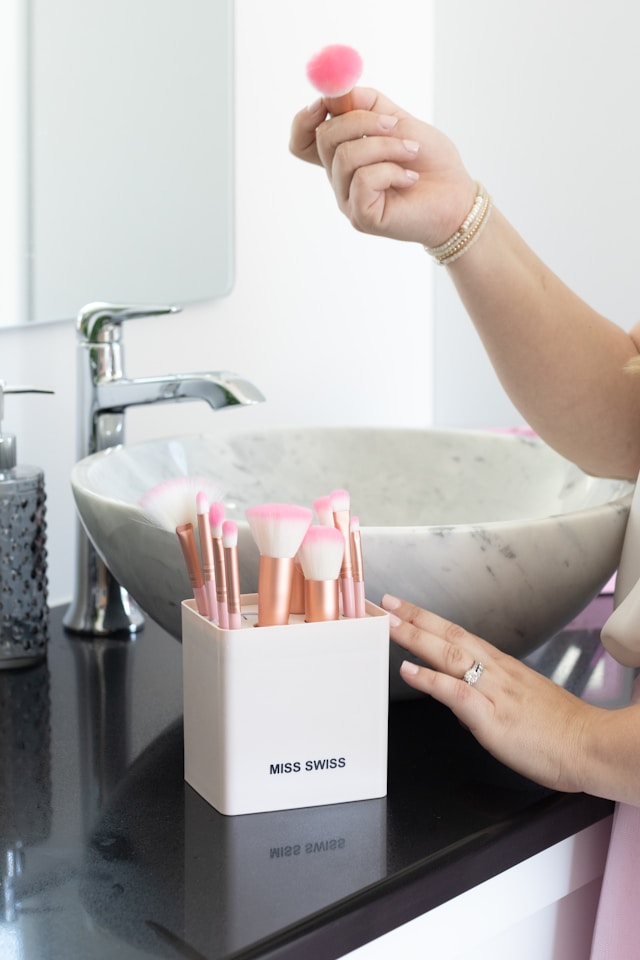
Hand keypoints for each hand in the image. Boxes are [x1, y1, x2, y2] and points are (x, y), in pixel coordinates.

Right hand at [289, 87, 476, 246]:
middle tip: (393, 123)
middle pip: (323, 138)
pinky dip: (391, 171)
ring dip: (384, 146)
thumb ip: (367, 104)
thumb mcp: (398, 120)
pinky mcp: (361, 217)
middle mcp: (339, 178)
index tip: (327, 100)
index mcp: (342, 154)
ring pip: (345, 157)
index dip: (305, 119)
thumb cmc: (430, 161)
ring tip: (411, 153)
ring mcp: (347, 200)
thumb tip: (337, 91)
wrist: (457, 195)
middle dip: (360, 121)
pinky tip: (410, 178)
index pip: (301, 140)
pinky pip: (363, 180)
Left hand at [381, 594, 599, 794]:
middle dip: (410, 617)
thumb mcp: (519, 699)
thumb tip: (459, 692)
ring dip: (413, 637)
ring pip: (447, 655)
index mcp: (499, 665)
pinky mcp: (492, 717)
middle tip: (379, 602)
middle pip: (446, 635)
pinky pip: (457, 693)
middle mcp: (494, 670)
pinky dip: (430, 680)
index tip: (397, 606)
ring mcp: (492, 691)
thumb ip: (487, 691)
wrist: (589, 745)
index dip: (423, 618)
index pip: (454, 633)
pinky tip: (409, 671)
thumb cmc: (559, 728)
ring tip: (384, 623)